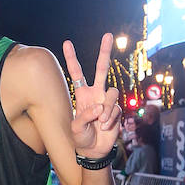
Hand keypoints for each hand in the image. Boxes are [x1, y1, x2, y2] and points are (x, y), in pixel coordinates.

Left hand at [63, 33, 121, 156]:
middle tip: (107, 35)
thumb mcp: (76, 128)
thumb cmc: (81, 138)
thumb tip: (100, 107)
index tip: (67, 43)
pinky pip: (115, 109)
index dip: (72, 58)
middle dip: (104, 52)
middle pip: (101, 68)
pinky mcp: (117, 109)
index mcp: (82, 94)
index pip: (77, 73)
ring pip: (112, 92)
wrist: (94, 150)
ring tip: (101, 122)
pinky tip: (105, 127)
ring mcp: (107, 100)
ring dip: (106, 109)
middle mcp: (96, 93)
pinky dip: (110, 119)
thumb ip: (85, 116)